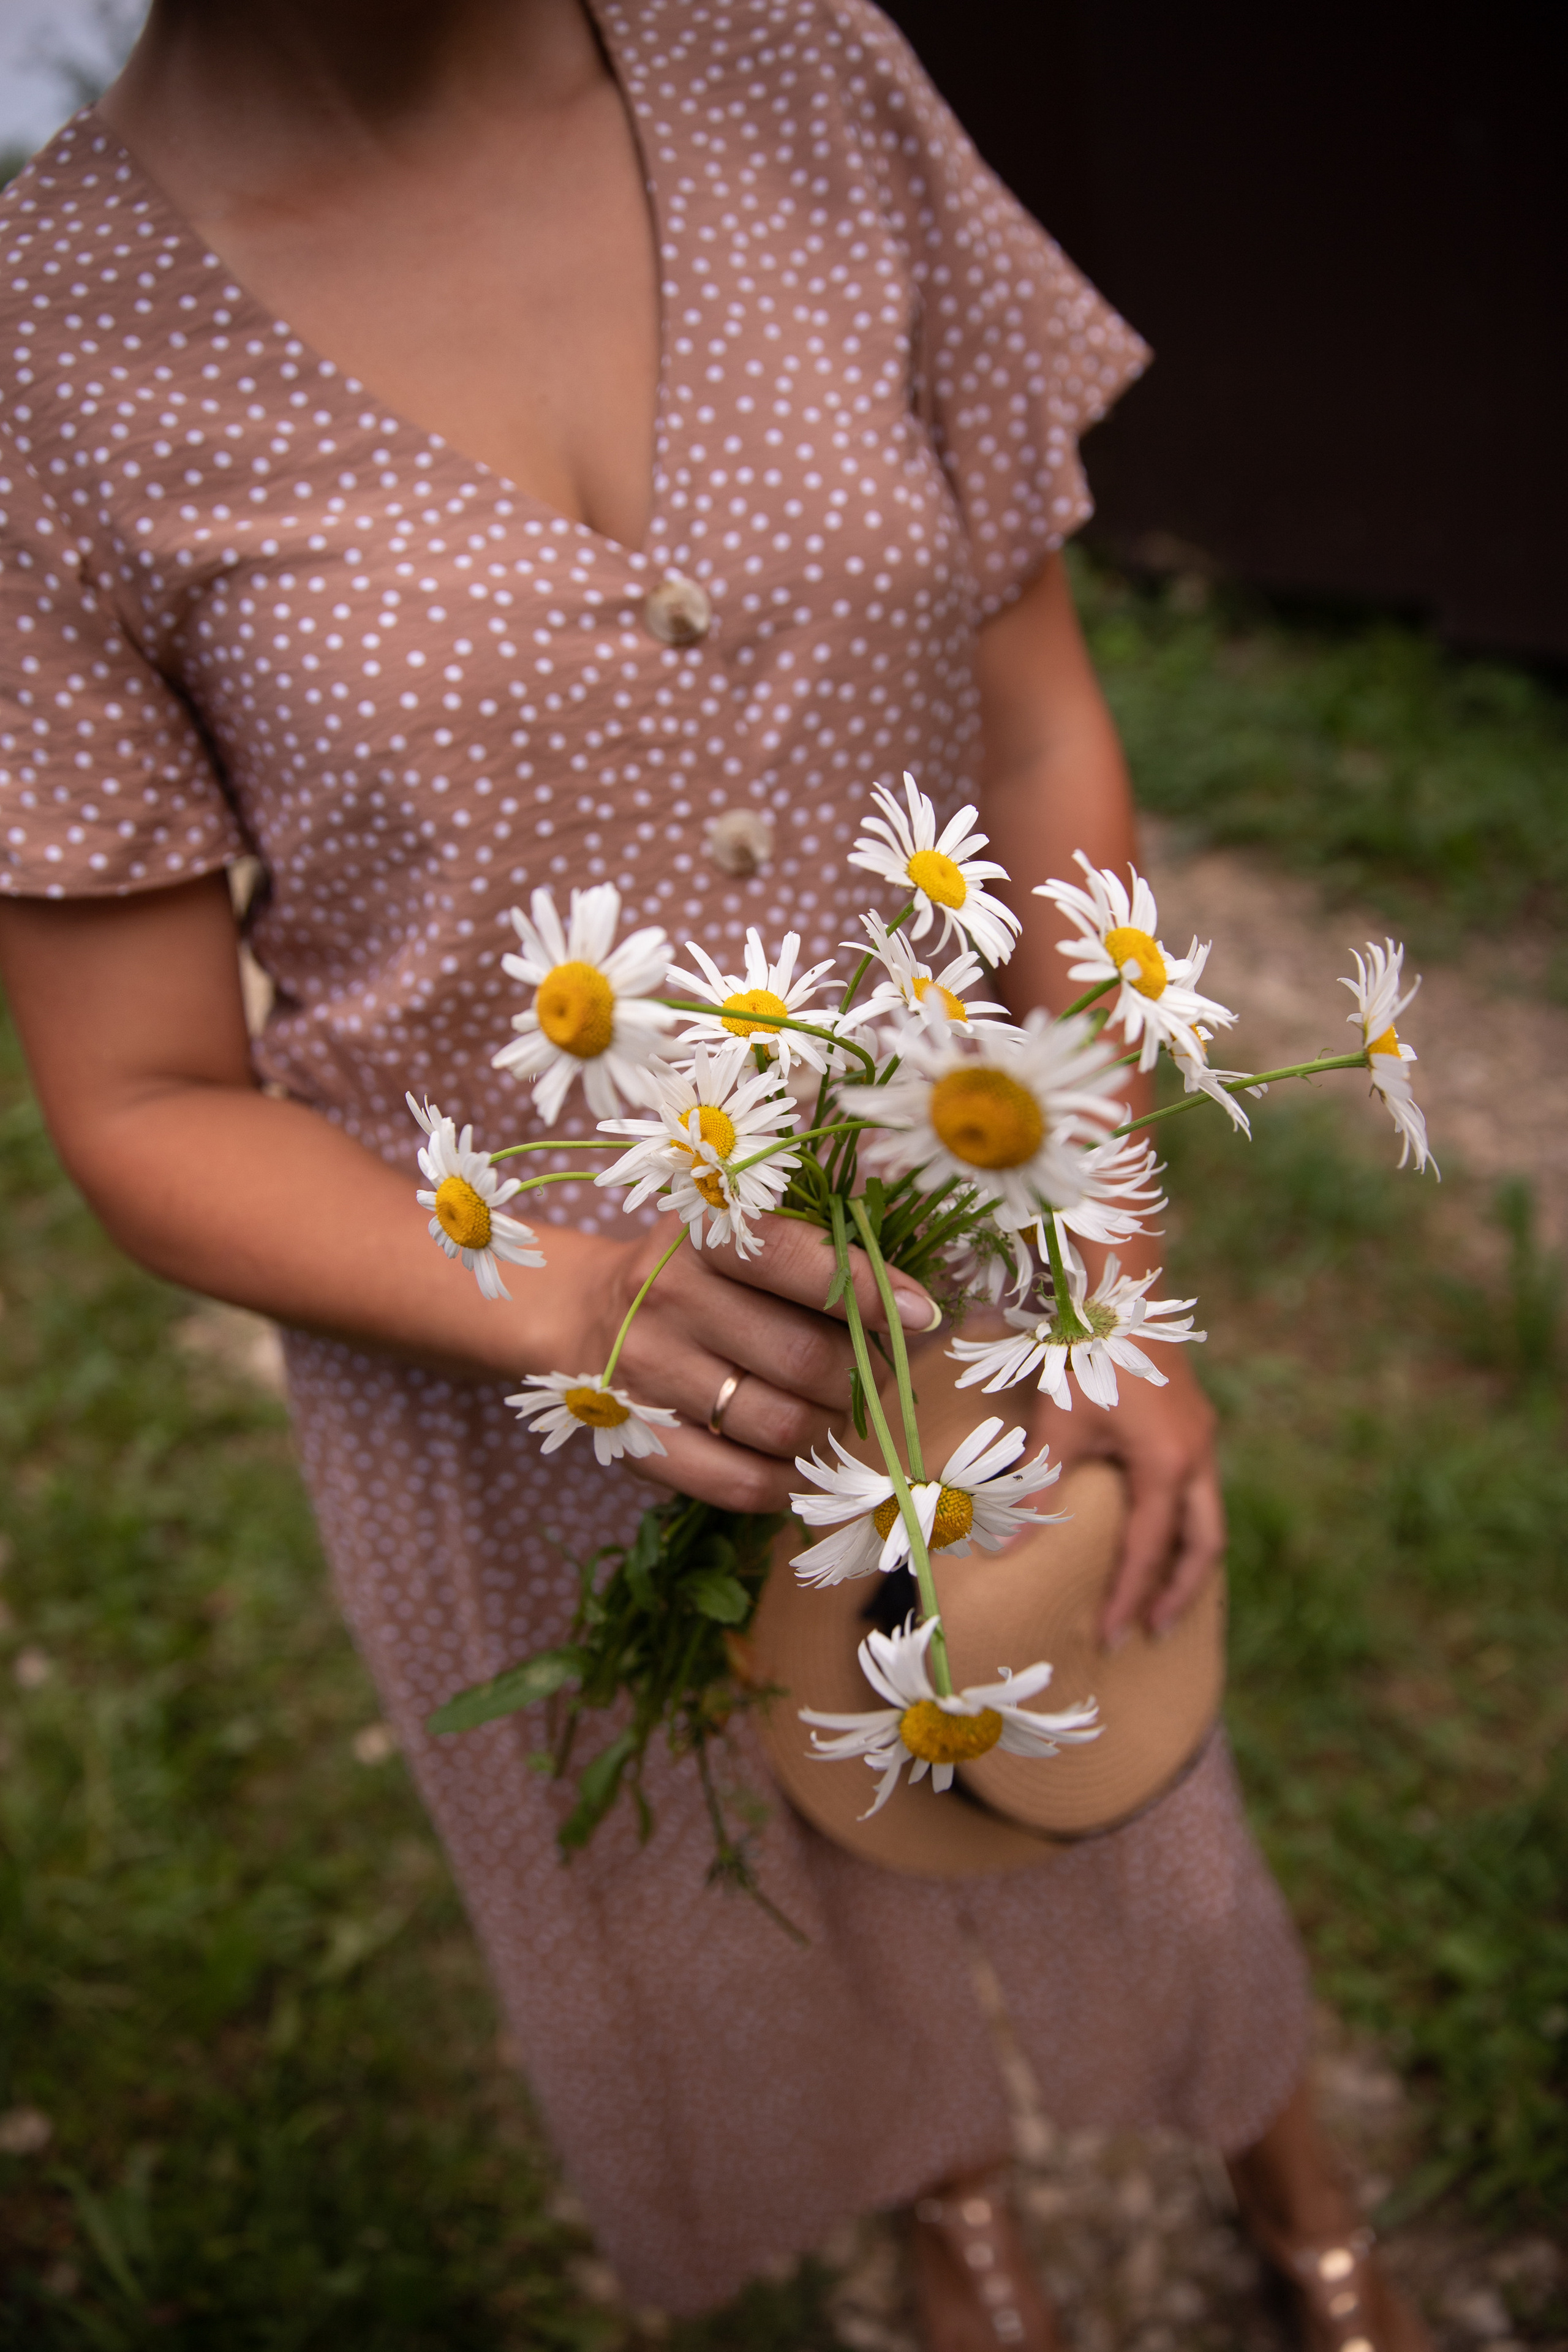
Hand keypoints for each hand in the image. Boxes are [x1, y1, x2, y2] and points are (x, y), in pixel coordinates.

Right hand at [572, 1215, 937, 1515]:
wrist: (588, 1314)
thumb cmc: (702, 1272)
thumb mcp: (744, 1232)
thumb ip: (824, 1250)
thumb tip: (919, 1306)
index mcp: (700, 1233)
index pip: (794, 1259)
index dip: (868, 1292)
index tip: (922, 1316)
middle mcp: (666, 1297)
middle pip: (805, 1357)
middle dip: (863, 1376)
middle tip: (872, 1374)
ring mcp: (647, 1373)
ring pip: (784, 1427)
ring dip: (833, 1429)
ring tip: (836, 1412)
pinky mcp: (639, 1441)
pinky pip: (742, 1484)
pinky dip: (792, 1482)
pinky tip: (803, 1461)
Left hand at [1027, 1353, 1224, 1644]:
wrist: (1117, 1291)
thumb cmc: (1086, 1353)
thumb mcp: (1059, 1424)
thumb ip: (1037, 1488)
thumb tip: (1003, 1550)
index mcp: (1168, 1463)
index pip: (1149, 1549)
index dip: (1129, 1596)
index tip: (1111, 1636)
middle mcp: (1197, 1456)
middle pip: (1204, 1545)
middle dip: (1179, 1592)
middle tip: (1149, 1631)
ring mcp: (1201, 1438)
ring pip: (1209, 1517)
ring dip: (1186, 1560)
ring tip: (1159, 1596)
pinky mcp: (1193, 1423)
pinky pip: (1200, 1490)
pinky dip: (1183, 1523)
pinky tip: (1159, 1532)